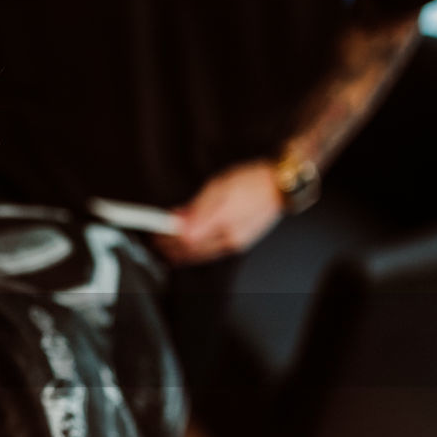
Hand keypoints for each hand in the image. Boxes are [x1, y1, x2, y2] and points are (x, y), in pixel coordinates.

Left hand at [154, 162, 283, 264]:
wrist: (279, 187)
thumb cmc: (251, 181)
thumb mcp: (216, 186)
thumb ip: (194, 207)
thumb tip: (176, 220)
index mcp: (222, 221)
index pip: (185, 239)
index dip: (167, 239)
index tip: (156, 233)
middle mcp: (228, 237)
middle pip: (191, 251)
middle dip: (170, 248)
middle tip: (157, 240)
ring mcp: (235, 243)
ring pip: (200, 256)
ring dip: (181, 252)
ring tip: (168, 244)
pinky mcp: (239, 244)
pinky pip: (211, 254)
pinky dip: (196, 251)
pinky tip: (188, 244)